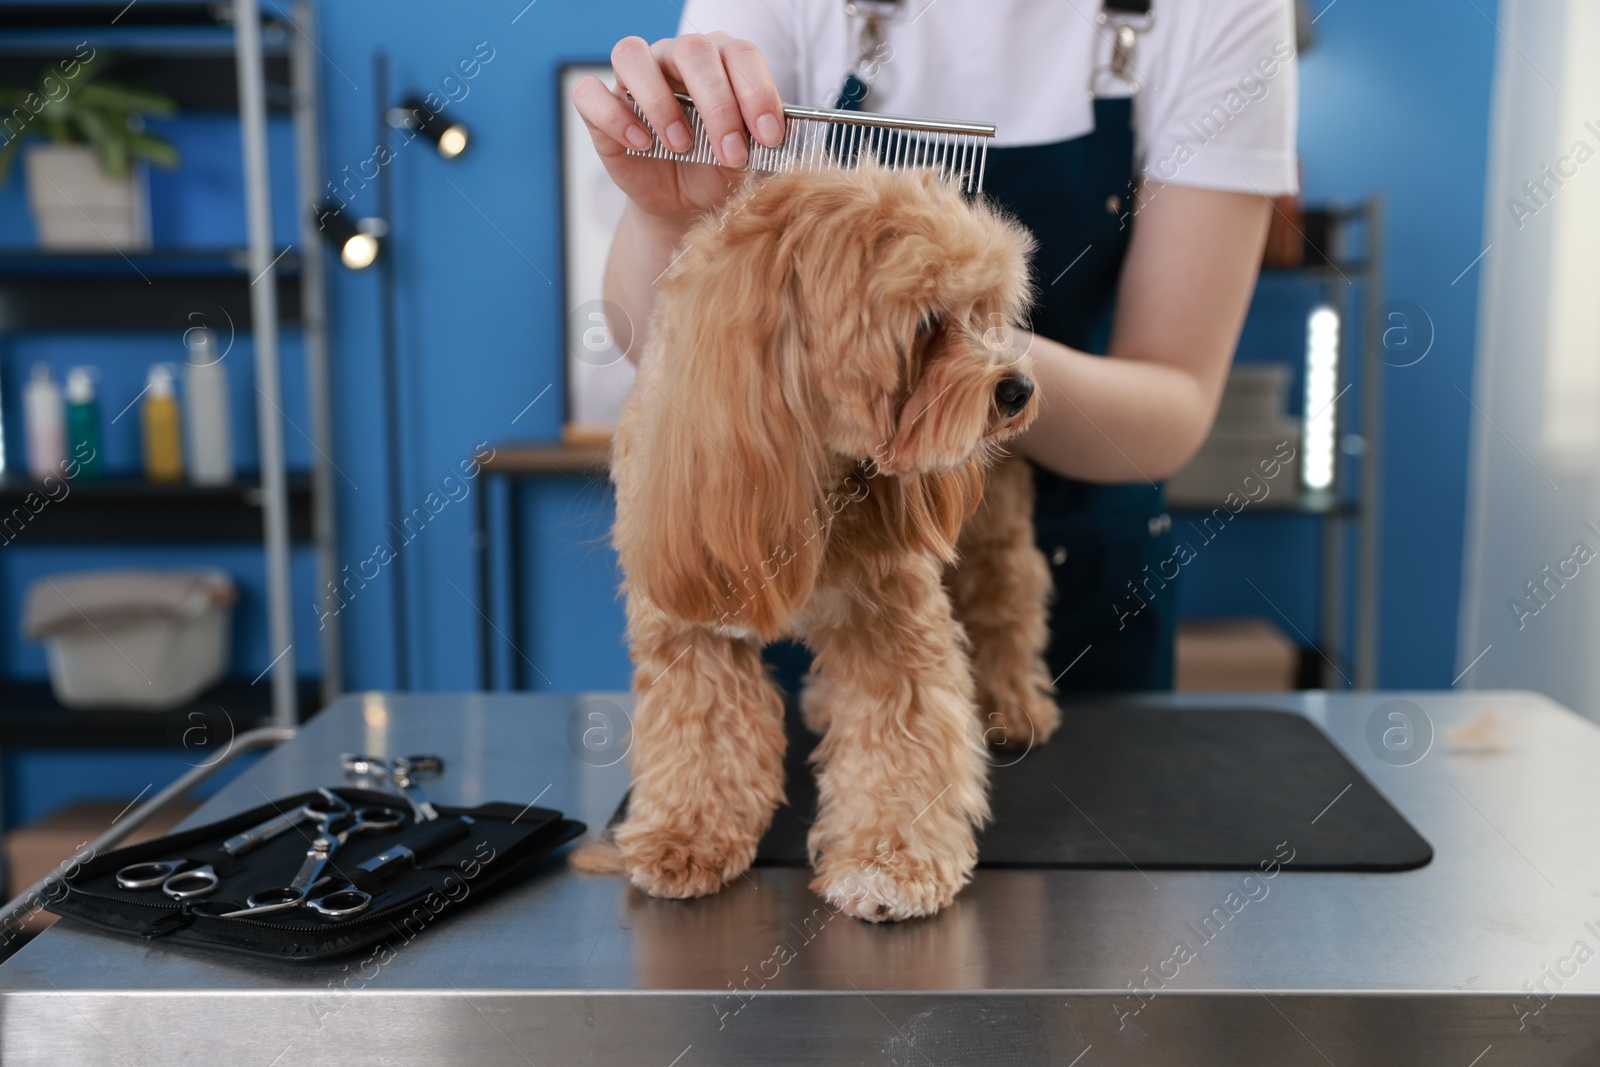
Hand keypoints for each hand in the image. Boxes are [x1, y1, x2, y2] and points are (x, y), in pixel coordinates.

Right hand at [572, 33, 786, 232]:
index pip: (739, 53)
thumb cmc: (717, 170)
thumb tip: (789, 128)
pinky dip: (614, 116)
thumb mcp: (748, 157)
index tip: (769, 136)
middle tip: (732, 152)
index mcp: (719, 61)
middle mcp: (674, 59)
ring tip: (681, 145)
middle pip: (691, 50)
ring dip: (660, 101)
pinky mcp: (600, 109)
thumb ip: (762, 137)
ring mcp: (634, 80)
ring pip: (632, 55)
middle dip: (718, 104)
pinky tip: (640, 143)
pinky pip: (591, 94)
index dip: (756, 91)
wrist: (683, 205)